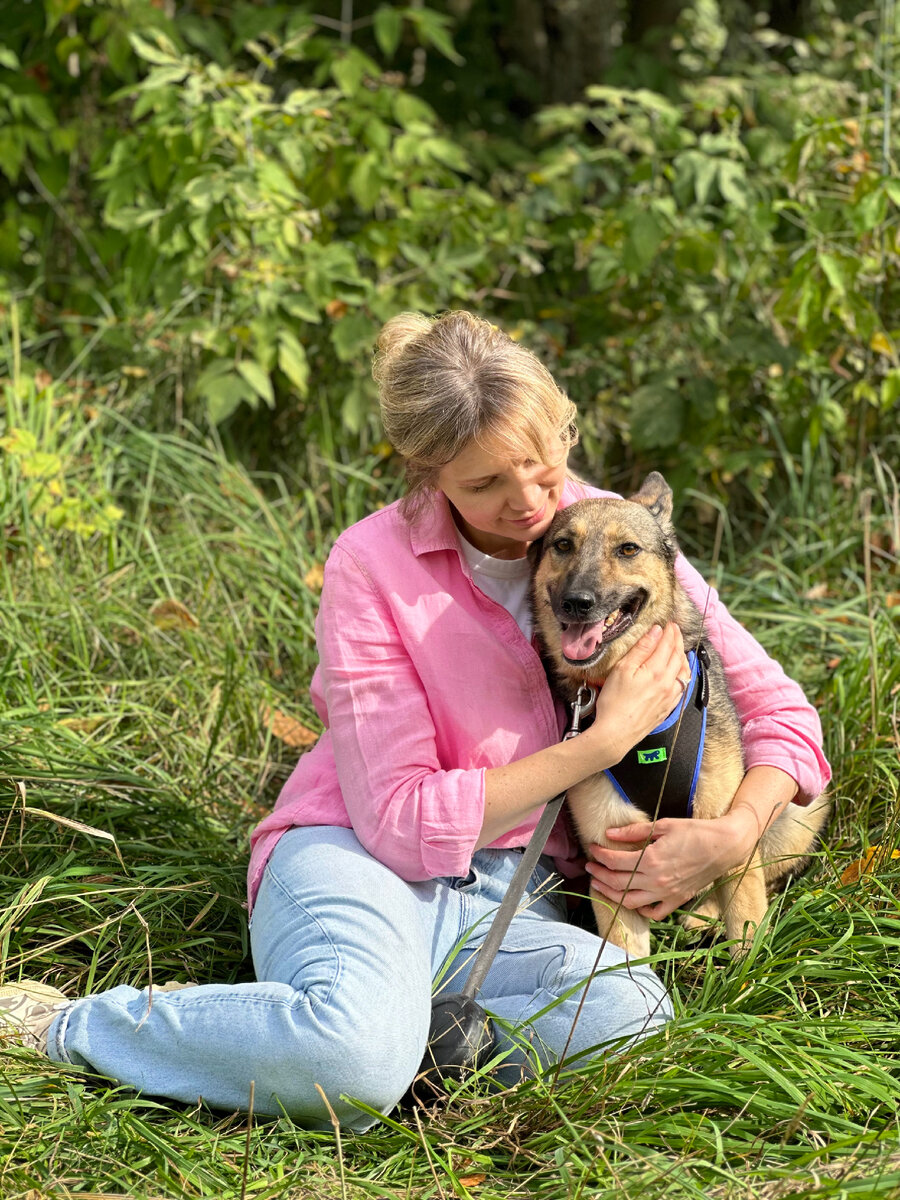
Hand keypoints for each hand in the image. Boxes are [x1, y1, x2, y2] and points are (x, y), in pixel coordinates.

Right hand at [585, 623, 690, 767]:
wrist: (616, 734)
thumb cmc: (614, 703)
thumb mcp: (622, 670)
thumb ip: (641, 649)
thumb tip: (655, 632)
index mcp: (656, 671)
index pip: (668, 645)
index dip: (670, 632)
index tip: (670, 624)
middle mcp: (668, 683)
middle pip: (678, 656)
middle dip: (678, 641)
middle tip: (675, 631)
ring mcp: (670, 696)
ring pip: (684, 671)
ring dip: (683, 656)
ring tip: (680, 648)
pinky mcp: (668, 707)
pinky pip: (683, 685)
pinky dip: (684, 673)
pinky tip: (680, 672)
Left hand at [585, 811, 755, 919]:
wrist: (725, 846)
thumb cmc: (695, 832)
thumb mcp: (662, 825)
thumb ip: (633, 832)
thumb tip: (609, 834)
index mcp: (651, 860)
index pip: (615, 862)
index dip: (600, 855)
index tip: (592, 848)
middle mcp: (656, 880)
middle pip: (618, 882)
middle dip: (599, 875)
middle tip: (589, 868)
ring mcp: (666, 893)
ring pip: (630, 901)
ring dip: (611, 894)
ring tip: (599, 885)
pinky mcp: (677, 900)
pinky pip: (654, 913)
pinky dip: (640, 910)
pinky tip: (632, 901)